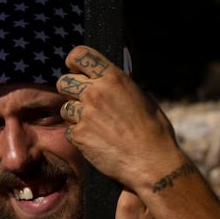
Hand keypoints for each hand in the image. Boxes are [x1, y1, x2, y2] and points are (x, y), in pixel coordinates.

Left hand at [57, 46, 186, 192]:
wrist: (153, 163)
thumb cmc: (155, 132)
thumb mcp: (143, 99)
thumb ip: (120, 88)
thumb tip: (108, 84)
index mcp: (114, 78)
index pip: (79, 55)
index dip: (75, 63)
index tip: (78, 71)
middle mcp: (96, 92)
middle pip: (64, 81)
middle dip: (72, 91)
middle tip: (87, 103)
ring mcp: (85, 114)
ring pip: (65, 107)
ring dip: (76, 115)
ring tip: (97, 125)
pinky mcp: (79, 135)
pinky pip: (70, 130)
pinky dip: (80, 135)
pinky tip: (98, 140)